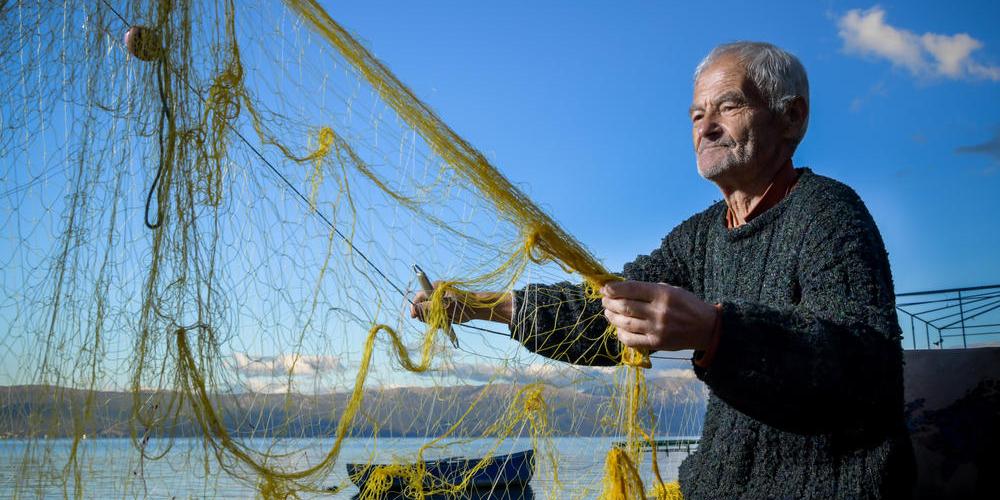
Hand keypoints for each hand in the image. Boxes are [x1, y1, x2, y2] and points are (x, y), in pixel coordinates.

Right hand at [409, 281, 476, 324]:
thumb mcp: (444, 306)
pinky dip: (437, 322)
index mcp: (435, 288)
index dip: (415, 306)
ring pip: (426, 314)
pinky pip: (433, 317)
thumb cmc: (462, 304)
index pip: (419, 296)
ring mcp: (437, 302)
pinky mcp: (441, 310)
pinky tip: (445, 323)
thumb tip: (414, 308)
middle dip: (426, 315)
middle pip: (421, 306)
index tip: (414, 316)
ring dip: (433, 320)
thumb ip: (428, 307)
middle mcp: (434, 294)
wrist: (475, 309)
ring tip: (444, 321)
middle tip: (434, 320)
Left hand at [601, 281, 716, 351]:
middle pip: (625, 306)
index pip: (631, 289)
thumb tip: (622, 289)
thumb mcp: (672, 290)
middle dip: (609, 302)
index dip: (613, 288)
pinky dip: (621, 334)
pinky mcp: (657, 343)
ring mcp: (657, 329)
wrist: (706, 328)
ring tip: (608, 312)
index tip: (605, 288)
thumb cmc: (687, 305)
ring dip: (612, 317)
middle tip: (604, 300)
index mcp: (663, 294)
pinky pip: (631, 340)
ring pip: (625, 323)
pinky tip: (618, 328)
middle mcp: (658, 311)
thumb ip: (649, 289)